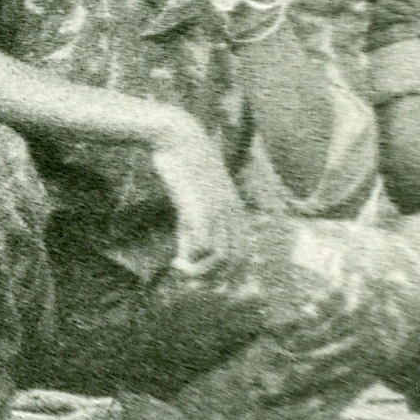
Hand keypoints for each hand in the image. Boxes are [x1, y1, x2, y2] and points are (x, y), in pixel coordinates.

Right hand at [149, 112, 247, 278]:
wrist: (178, 137)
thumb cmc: (182, 168)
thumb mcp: (192, 202)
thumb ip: (192, 229)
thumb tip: (188, 258)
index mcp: (236, 211)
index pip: (244, 255)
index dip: (228, 274)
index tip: (205, 280)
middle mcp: (232, 214)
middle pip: (236, 260)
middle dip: (215, 279)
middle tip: (191, 282)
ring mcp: (217, 210)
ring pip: (221, 256)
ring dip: (201, 273)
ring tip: (181, 272)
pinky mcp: (199, 206)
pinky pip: (203, 243)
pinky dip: (191, 258)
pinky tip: (176, 261)